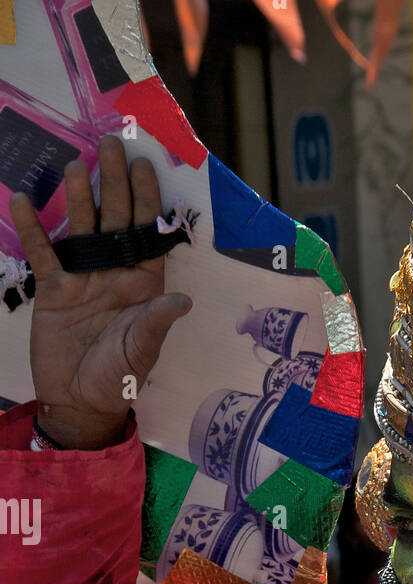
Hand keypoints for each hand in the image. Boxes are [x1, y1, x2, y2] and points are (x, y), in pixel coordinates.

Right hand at [10, 135, 190, 450]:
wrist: (80, 401)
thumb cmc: (119, 377)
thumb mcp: (141, 350)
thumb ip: (157, 322)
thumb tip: (182, 300)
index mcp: (143, 283)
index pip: (147, 233)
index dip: (147, 200)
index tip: (144, 166)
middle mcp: (114, 272)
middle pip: (115, 220)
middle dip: (114, 183)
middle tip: (110, 145)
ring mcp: (82, 276)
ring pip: (80, 228)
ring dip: (77, 198)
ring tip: (76, 167)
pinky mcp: (52, 289)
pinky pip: (42, 253)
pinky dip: (32, 228)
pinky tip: (24, 198)